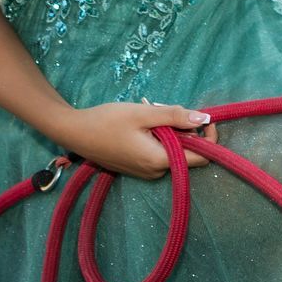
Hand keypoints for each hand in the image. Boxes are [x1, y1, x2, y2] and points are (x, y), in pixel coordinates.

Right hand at [53, 100, 219, 180]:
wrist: (73, 132)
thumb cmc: (107, 120)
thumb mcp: (144, 114)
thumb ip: (176, 116)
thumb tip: (205, 119)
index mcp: (159, 160)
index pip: (200, 158)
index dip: (208, 139)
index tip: (203, 118)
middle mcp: (155, 172)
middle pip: (185, 152)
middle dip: (181, 129)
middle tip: (162, 109)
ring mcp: (144, 172)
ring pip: (171, 151)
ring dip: (167, 131)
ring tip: (148, 113)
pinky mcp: (136, 168)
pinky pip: (157, 153)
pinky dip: (157, 137)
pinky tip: (141, 123)